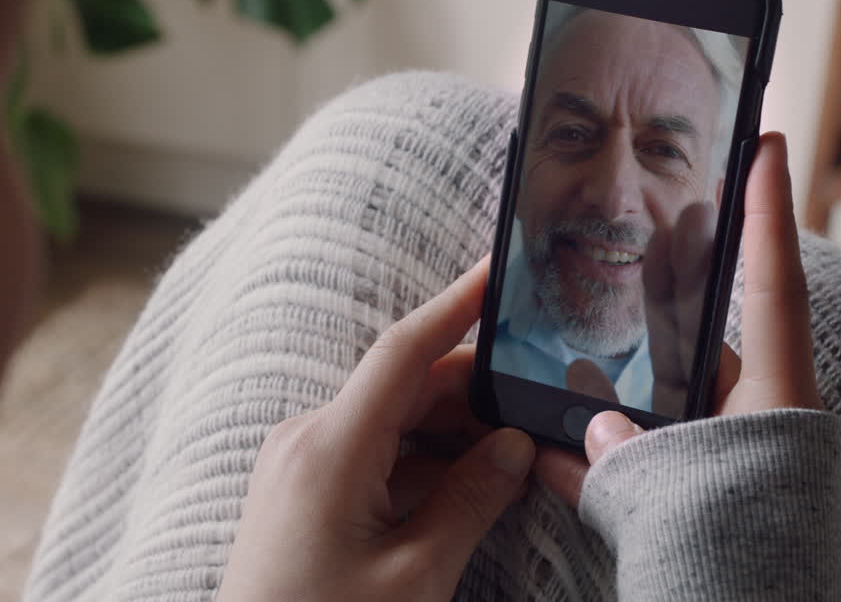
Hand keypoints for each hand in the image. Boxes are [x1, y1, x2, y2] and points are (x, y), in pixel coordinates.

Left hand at [217, 258, 535, 601]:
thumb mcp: (415, 576)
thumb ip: (470, 501)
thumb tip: (514, 449)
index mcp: (330, 448)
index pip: (405, 352)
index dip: (457, 305)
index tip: (500, 269)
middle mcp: (307, 440)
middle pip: (405, 387)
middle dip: (475, 390)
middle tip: (540, 402)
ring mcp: (300, 463)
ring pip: (392, 420)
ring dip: (453, 430)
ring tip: (516, 451)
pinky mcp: (302, 489)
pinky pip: (372, 452)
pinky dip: (422, 459)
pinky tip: (467, 482)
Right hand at [534, 132, 822, 504]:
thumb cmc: (735, 559)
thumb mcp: (688, 497)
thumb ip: (634, 457)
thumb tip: (587, 432)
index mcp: (773, 397)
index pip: (773, 284)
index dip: (768, 211)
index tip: (768, 144)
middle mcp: (746, 416)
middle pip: (696, 334)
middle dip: (654, 293)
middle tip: (632, 235)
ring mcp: (712, 451)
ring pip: (650, 398)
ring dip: (600, 383)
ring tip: (549, 346)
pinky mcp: (679, 491)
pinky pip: (627, 456)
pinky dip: (585, 454)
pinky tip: (535, 448)